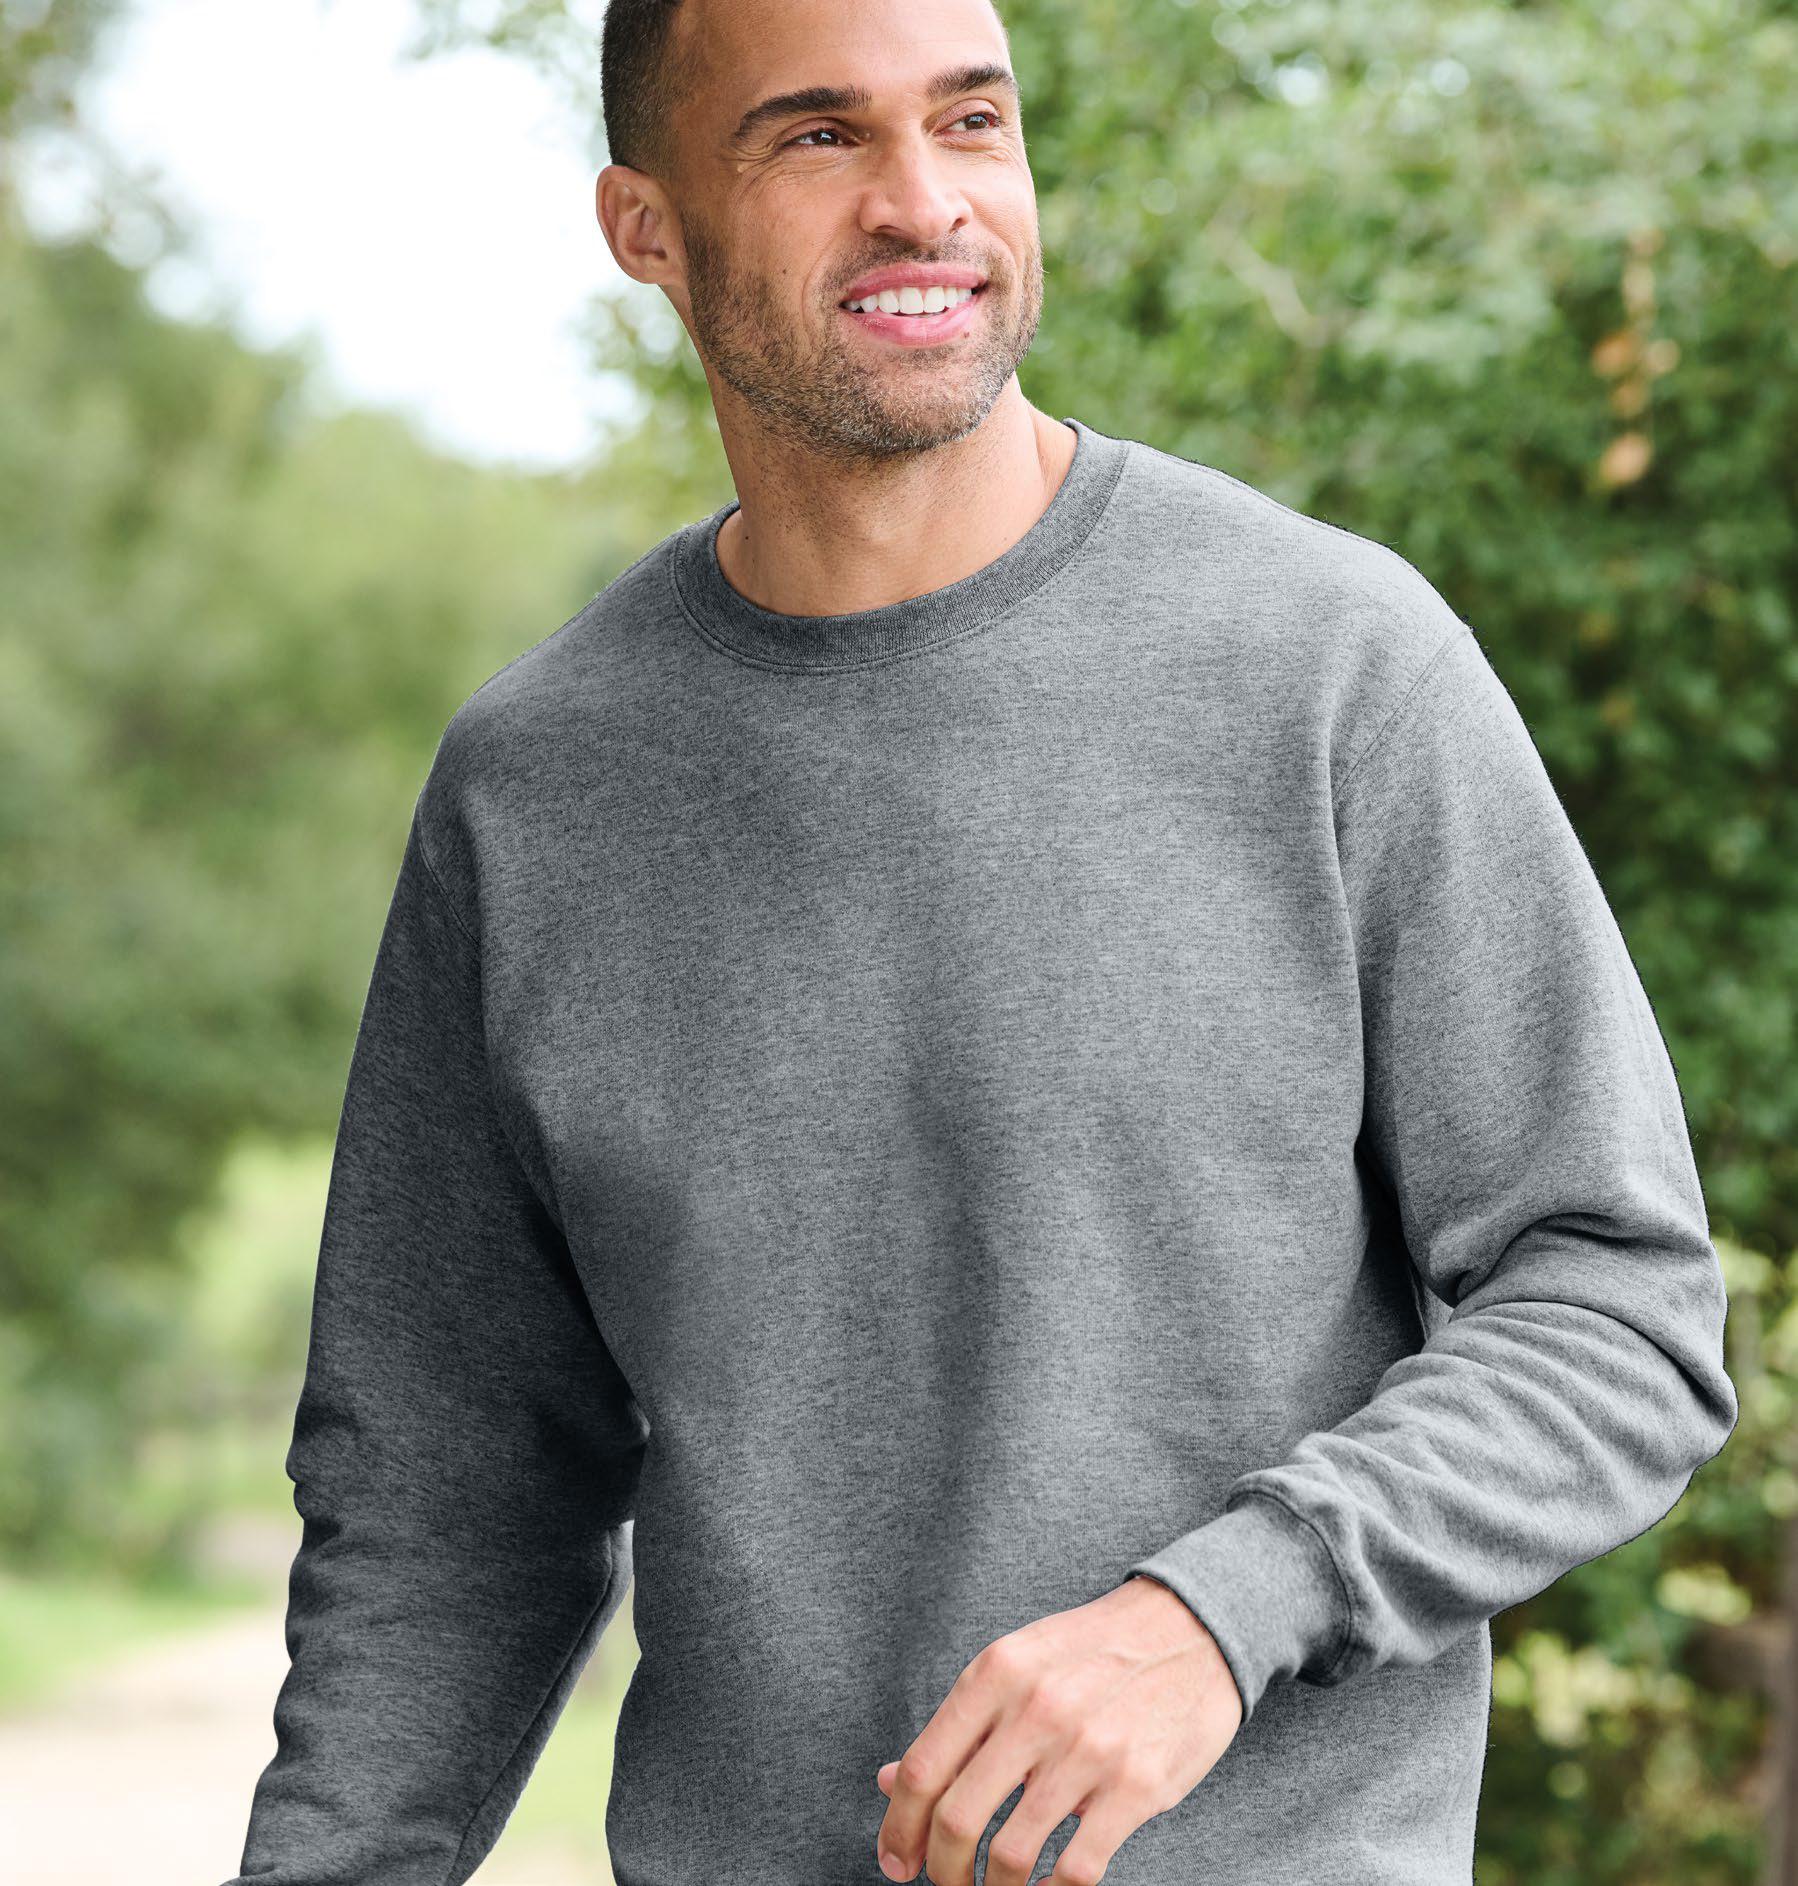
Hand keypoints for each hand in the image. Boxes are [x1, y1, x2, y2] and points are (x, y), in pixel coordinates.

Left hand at [872, 1572, 1242, 1885]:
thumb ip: (959, 1725)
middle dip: (941, 1871)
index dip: (898, 1829)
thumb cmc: (1092, 1651)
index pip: (922, 1768)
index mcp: (995, 1672)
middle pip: (957, 1819)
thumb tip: (888, 1782)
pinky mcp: (1137, 1786)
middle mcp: (1035, 1709)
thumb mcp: (1017, 1664)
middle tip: (946, 1885)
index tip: (896, 1862)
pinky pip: (1076, 1871)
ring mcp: (1088, 1750)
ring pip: (1010, 1856)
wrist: (1190, 1627)